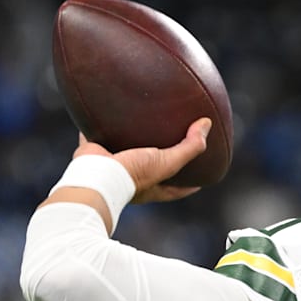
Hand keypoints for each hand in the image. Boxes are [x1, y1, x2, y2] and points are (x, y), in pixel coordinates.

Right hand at [74, 117, 210, 202]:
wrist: (95, 175)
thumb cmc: (133, 175)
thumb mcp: (168, 163)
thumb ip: (190, 147)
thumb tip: (206, 124)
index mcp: (151, 187)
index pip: (176, 189)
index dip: (189, 185)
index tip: (201, 177)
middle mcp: (132, 178)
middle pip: (150, 168)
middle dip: (158, 158)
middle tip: (168, 143)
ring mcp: (112, 166)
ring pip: (123, 150)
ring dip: (128, 139)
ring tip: (137, 122)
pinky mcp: (94, 151)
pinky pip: (95, 135)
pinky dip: (98, 125)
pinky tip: (102, 111)